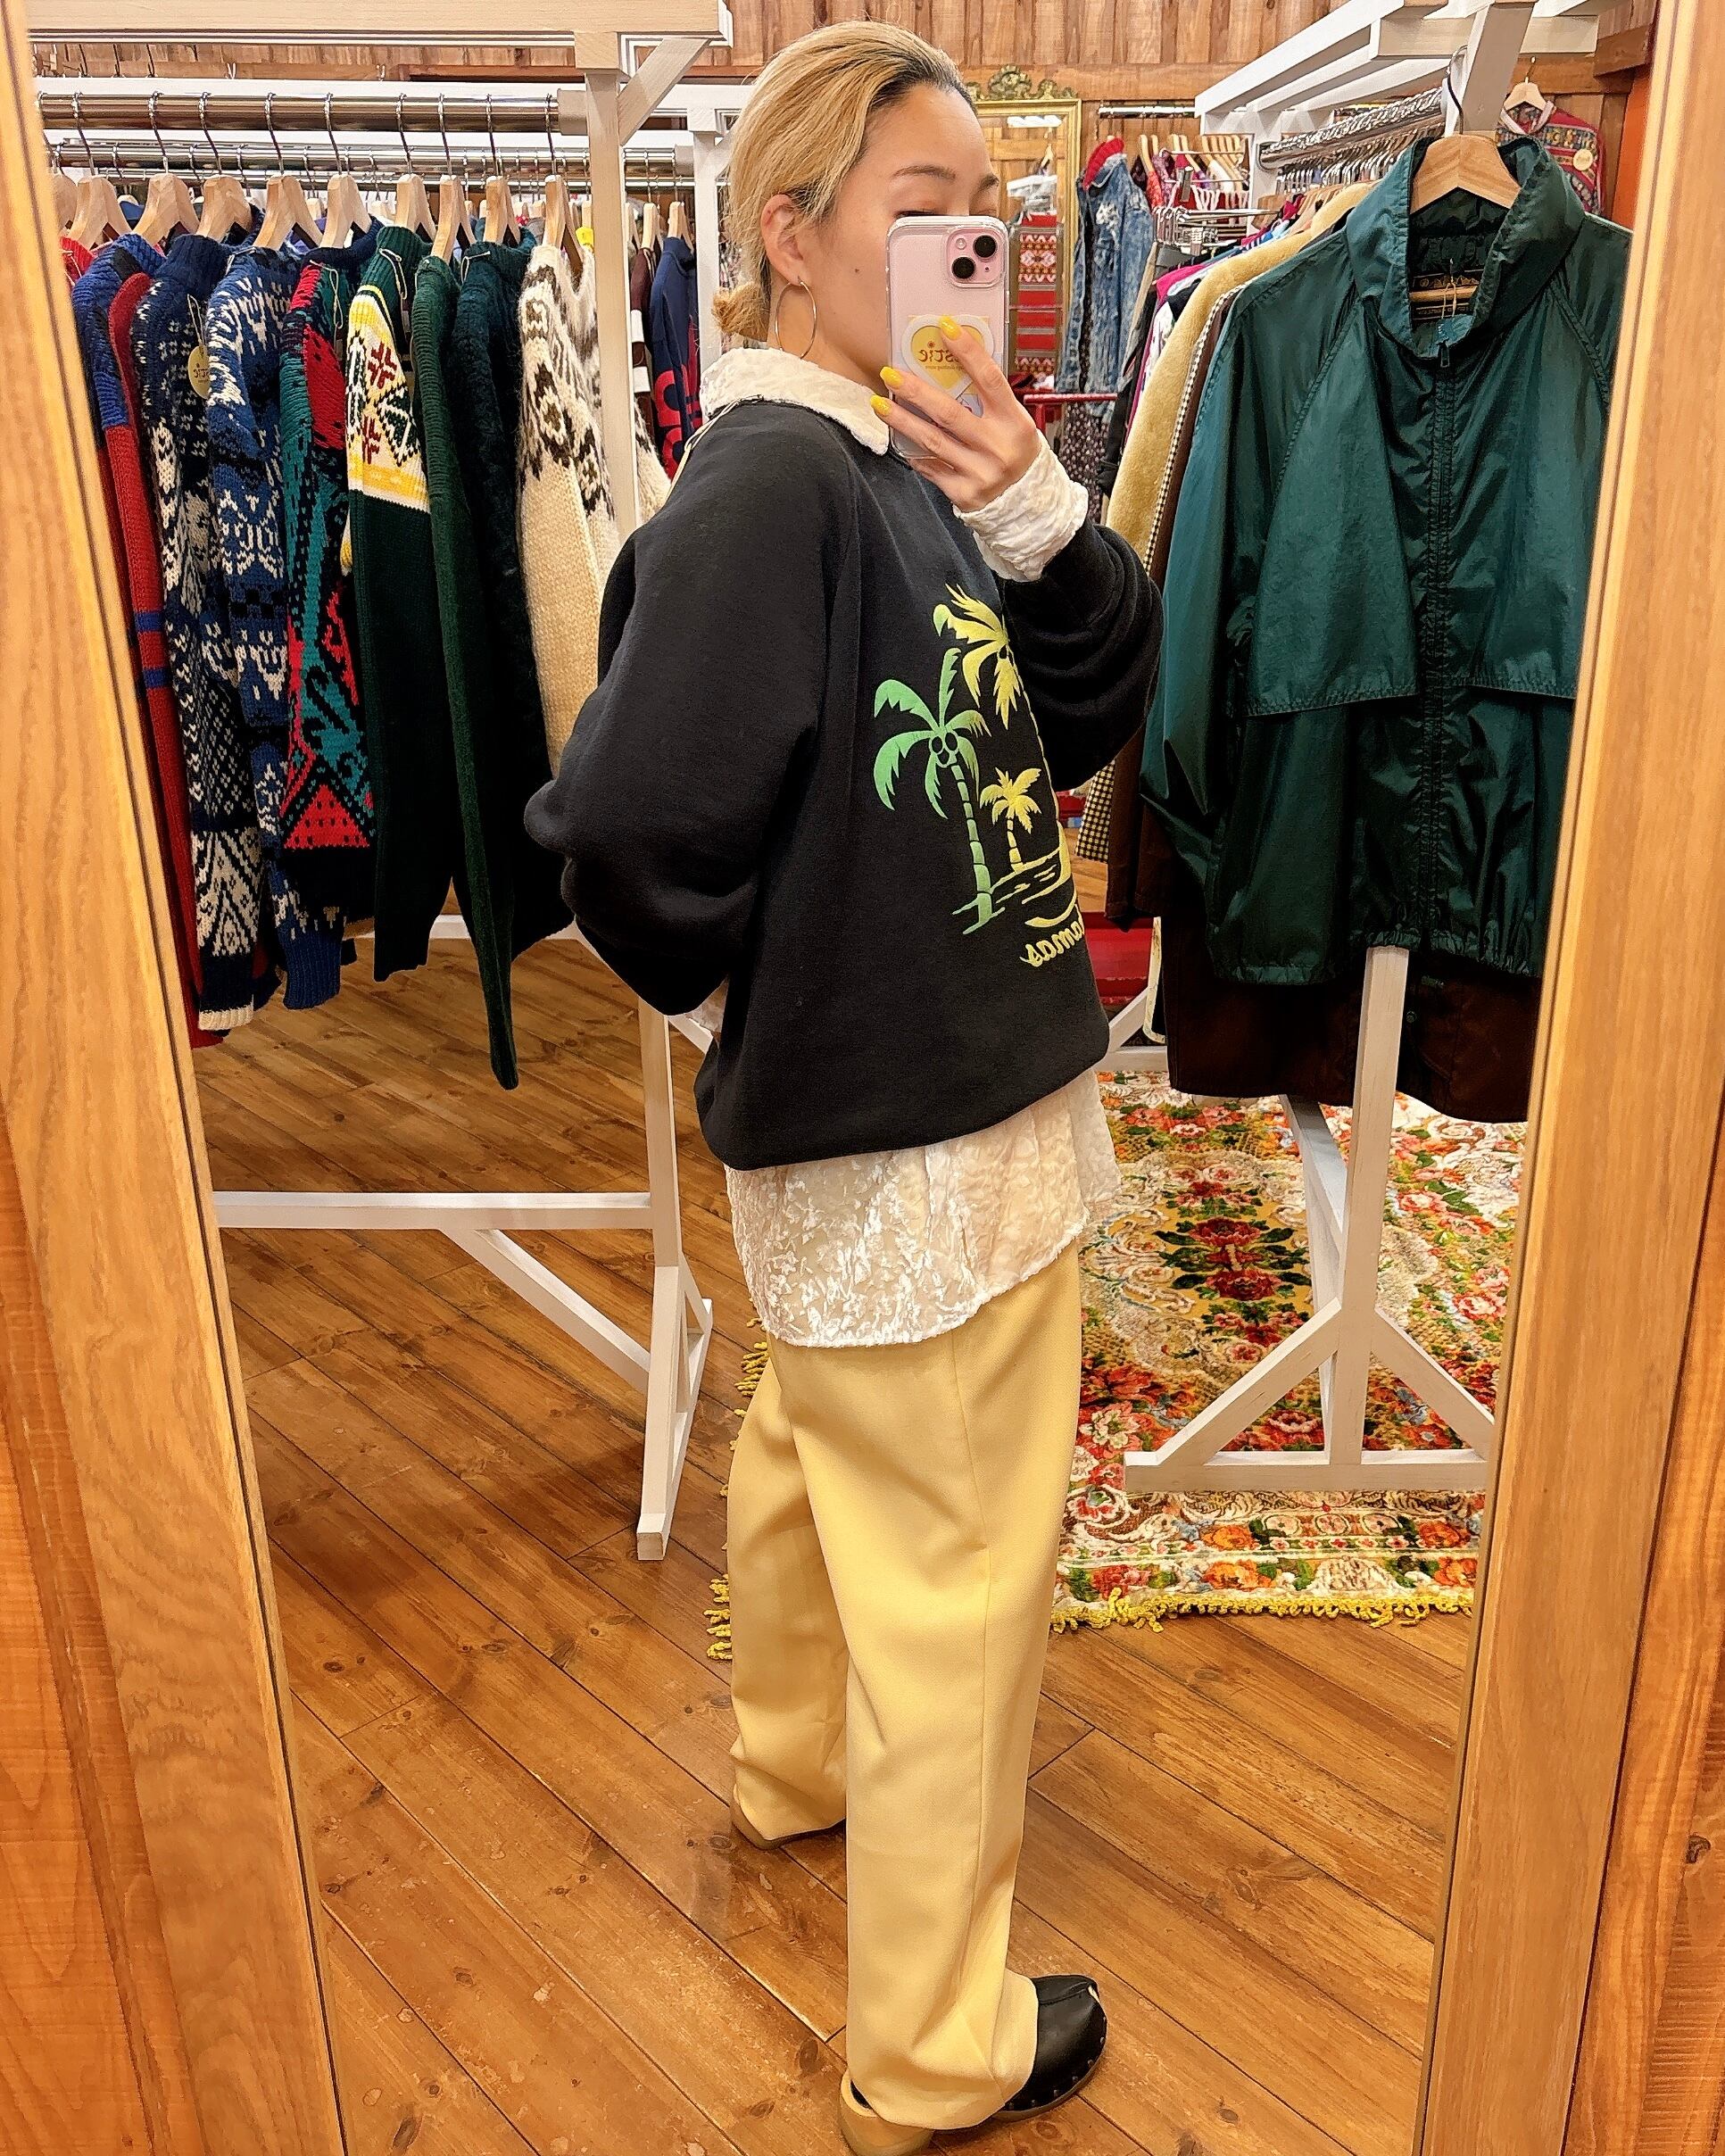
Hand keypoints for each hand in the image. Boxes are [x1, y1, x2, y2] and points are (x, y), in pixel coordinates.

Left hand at [872, 317, 1042, 511]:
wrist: (1028, 505)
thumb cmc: (1016, 454)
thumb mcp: (1015, 424)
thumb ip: (990, 402)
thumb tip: (951, 367)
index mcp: (1014, 423)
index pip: (990, 380)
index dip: (968, 352)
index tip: (945, 327)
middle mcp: (997, 447)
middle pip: (949, 413)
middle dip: (916, 392)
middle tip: (890, 373)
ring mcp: (980, 473)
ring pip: (932, 442)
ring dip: (902, 421)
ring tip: (879, 404)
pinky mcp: (964, 493)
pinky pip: (931, 469)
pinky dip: (914, 453)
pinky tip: (898, 440)